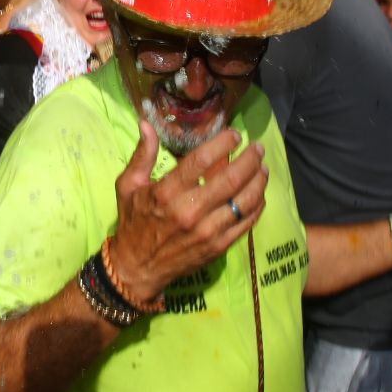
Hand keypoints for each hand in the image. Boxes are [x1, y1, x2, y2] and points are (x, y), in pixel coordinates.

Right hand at [109, 122, 268, 305]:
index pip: (202, 161)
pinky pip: (246, 223)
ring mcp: (207, 231)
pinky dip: (257, 206)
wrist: (138, 268)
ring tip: (263, 169)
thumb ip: (142, 154)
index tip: (235, 135)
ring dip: (259, 181)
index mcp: (167, 192)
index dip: (223, 143)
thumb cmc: (134, 222)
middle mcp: (190, 210)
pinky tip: (259, 194)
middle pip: (231, 179)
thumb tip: (146, 123)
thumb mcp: (128, 186)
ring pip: (244, 201)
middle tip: (258, 148)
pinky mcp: (218, 247)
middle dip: (250, 159)